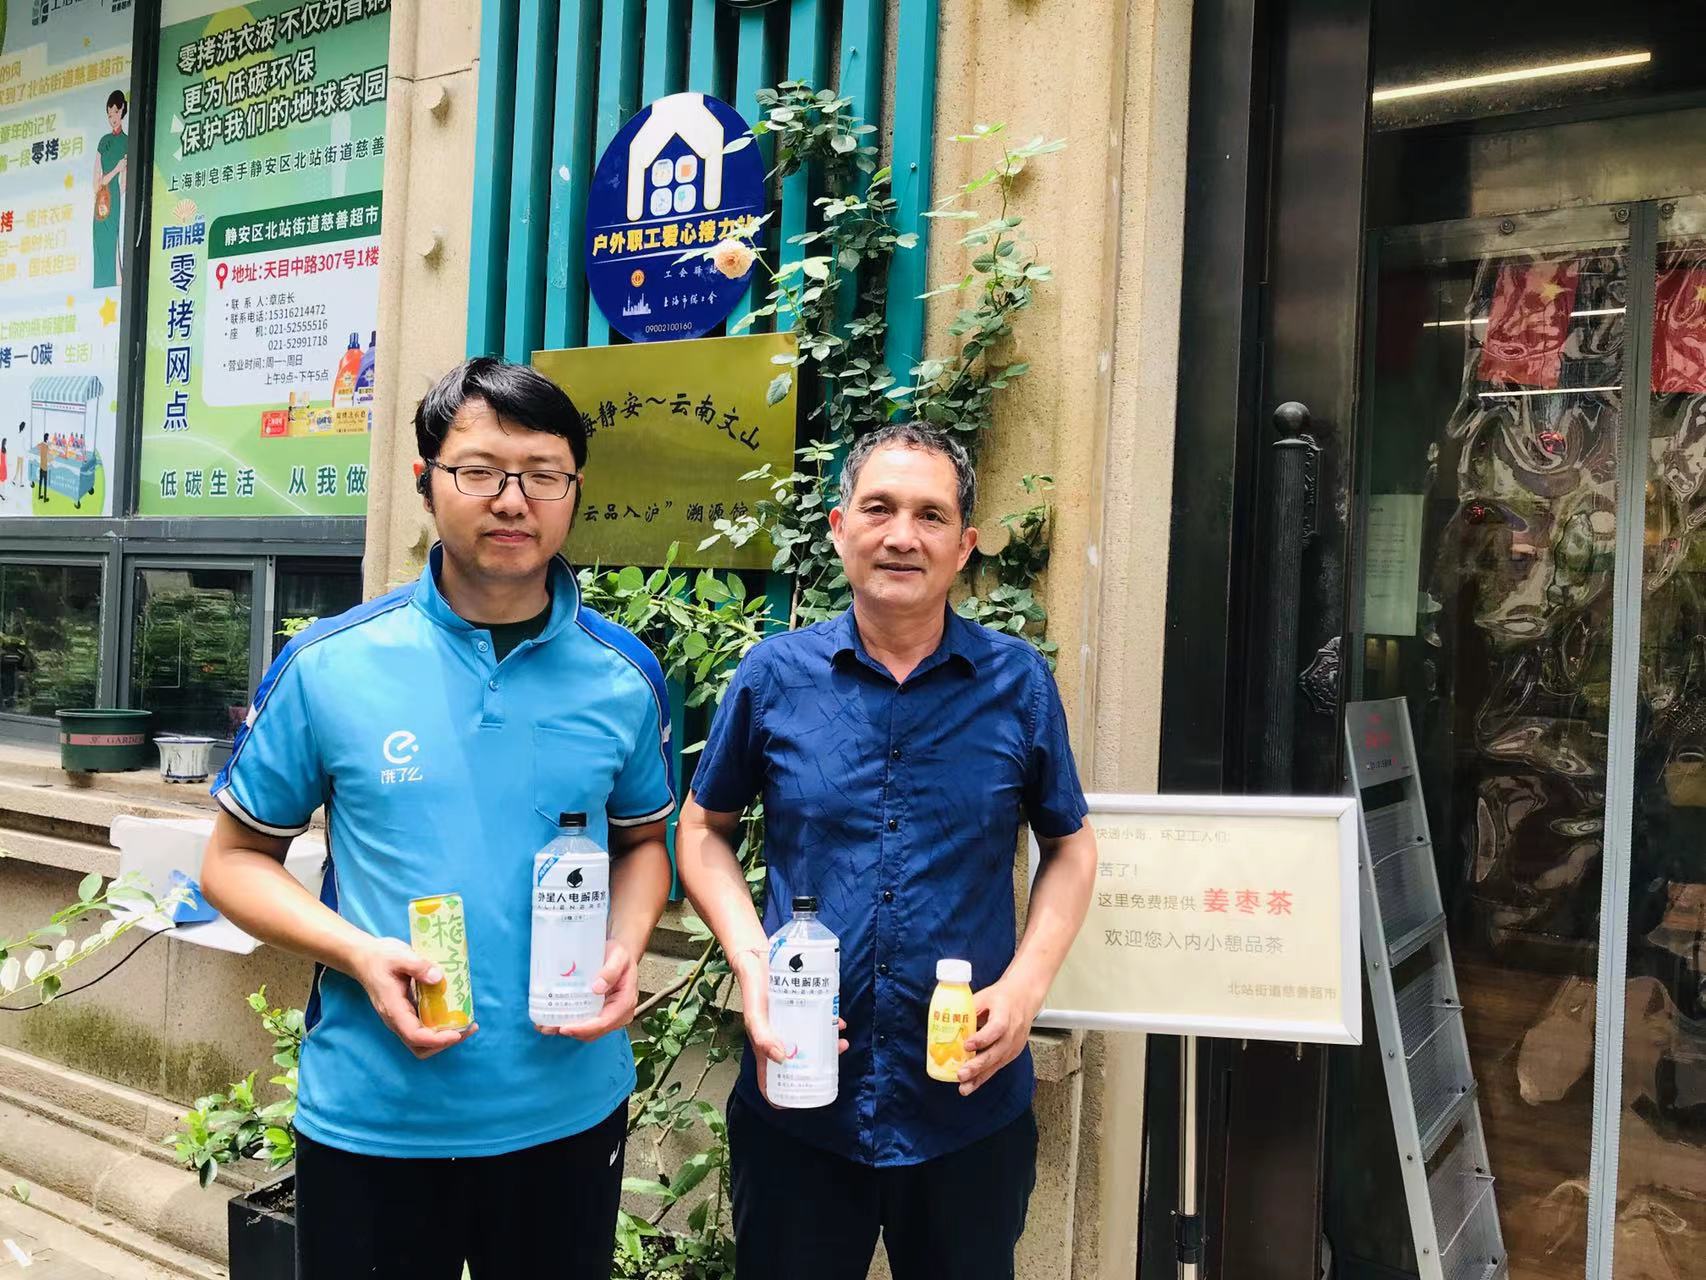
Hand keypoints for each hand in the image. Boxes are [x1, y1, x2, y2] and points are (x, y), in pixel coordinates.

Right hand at [348, 935, 476, 1059]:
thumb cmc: (380, 957)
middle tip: (468, 1028)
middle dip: (445, 1042)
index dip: (437, 1040)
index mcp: (393, 1009)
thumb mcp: (400, 956)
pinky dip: (440, 1026)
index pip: (414, 1036)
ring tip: (465, 1023)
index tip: (457, 1033)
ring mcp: (401, 1018)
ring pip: (422, 1041)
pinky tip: (454, 1013)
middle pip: (420, 1046)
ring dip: (444, 1037)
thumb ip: (418, 966)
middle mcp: (396, 1019)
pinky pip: (424, 1028)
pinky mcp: (407, 1012)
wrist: (364, 957)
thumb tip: (439, 979)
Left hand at [541, 938, 637, 1040]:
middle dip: (573, 1032)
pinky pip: (587, 1024)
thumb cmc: (621, 956)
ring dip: (570, 1031)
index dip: (584, 1028)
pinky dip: (572, 1025)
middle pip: (595, 1031)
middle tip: (549, 1027)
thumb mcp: (619, 957)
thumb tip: (597, 987)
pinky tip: (557, 1020)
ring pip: (589, 1032)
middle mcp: (619, 1013)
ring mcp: (610, 1015)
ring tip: (548, 1026)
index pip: (604, 1022)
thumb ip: (611, 971)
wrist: (621, 955)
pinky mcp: (601, 1013)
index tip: (565, 1027)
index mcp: (625, 1002)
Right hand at [733, 948, 846, 1106]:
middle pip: (799, 1063)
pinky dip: (829, 1022)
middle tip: (833, 1061)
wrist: (757, 959)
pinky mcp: (801, 1008)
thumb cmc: (752, 991)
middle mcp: (779, 1040)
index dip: (782, 1097)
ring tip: (841, 1041)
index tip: (800, 1100)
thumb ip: (764, 1038)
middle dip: (817, 1067)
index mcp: (766, 1048)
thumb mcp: (755, 1016)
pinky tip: (838, 1021)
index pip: (770, 1082)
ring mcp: (791, 1024)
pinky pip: (818, 1019)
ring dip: (828, 1045)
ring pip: (812, 1042)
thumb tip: (783, 1059)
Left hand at [957, 976, 1044, 1096]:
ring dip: (979, 1077)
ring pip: (997, 1063)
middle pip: (997, 1051)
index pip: (997, 1028)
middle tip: (961, 1074)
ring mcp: (1014, 1045)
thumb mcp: (984, 996)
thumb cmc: (1002, 997)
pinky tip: (971, 1085)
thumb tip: (945, 1021)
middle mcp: (1013, 1032)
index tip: (967, 1045)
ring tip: (964, 1087)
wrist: (1023, 998)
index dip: (982, 1038)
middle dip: (978, 1065)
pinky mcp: (1012, 1053)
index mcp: (1005, 1013)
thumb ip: (968, 1010)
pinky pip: (997, 1066)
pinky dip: (983, 1076)